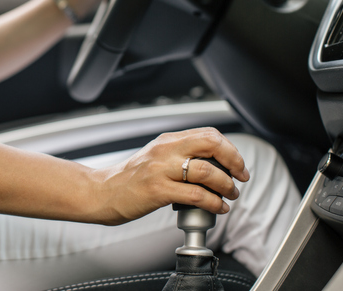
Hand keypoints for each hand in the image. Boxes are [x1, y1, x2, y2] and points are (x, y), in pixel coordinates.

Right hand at [91, 127, 249, 224]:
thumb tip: (214, 164)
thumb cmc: (129, 179)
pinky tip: (218, 208)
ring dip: (227, 185)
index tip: (237, 164)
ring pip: (207, 171)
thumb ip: (180, 155)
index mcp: (167, 141)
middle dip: (234, 161)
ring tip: (231, 195)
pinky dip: (214, 203)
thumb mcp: (155, 158)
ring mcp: (161, 170)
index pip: (208, 134)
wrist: (102, 192)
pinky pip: (196, 195)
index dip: (230, 149)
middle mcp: (165, 151)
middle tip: (240, 176)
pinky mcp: (157, 190)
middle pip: (211, 144)